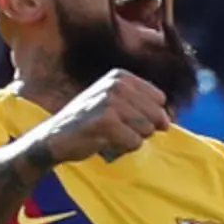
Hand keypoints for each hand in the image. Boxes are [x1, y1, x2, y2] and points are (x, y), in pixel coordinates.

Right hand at [33, 69, 170, 163]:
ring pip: (147, 129)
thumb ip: (143, 107)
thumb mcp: (114, 104)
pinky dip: (123, 148)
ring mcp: (111, 101)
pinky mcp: (106, 122)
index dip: (149, 116)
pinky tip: (105, 142)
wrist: (54, 137)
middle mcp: (116, 84)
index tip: (126, 120)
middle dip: (142, 129)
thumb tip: (169, 120)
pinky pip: (135, 142)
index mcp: (120, 76)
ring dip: (131, 139)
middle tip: (117, 130)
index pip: (159, 99)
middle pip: (156, 115)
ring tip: (110, 135)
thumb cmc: (88, 123)